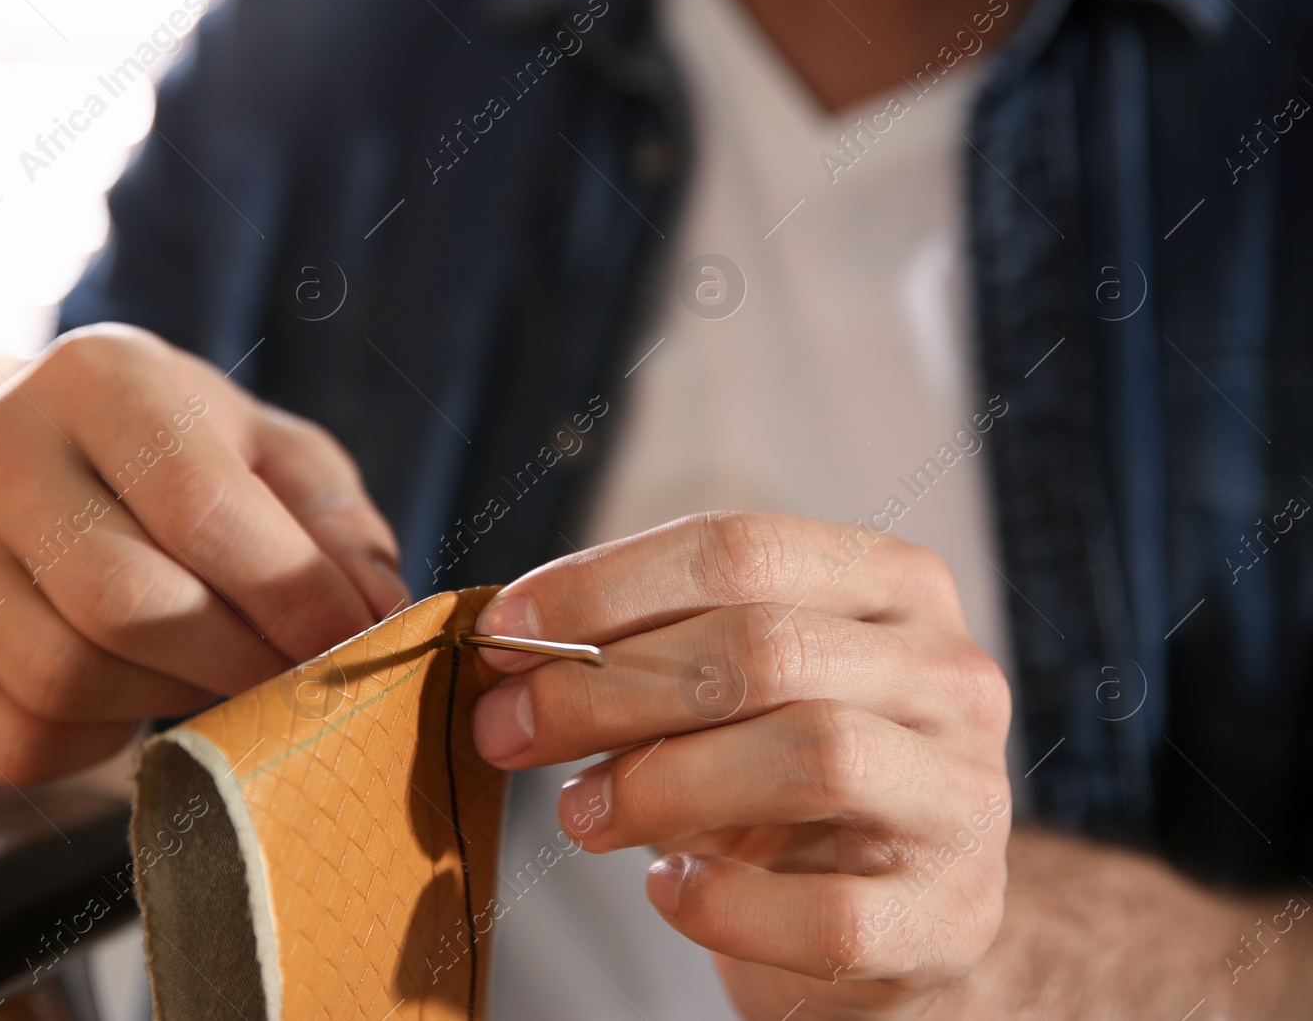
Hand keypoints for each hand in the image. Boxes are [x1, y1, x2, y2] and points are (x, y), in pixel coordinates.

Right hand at [0, 324, 408, 784]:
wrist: (50, 484)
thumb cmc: (186, 467)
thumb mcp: (275, 461)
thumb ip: (335, 524)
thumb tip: (375, 612)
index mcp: (97, 376)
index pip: (200, 506)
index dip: (291, 593)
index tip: (352, 639)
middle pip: (125, 603)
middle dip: (235, 660)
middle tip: (293, 677)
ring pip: (65, 678)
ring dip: (168, 700)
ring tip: (212, 674)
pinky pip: (18, 737)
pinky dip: (99, 741)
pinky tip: (130, 693)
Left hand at [470, 511, 1011, 1018]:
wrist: (903, 907)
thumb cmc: (787, 776)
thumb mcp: (736, 686)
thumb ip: (650, 650)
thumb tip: (514, 652)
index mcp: (893, 584)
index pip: (739, 549)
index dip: (604, 586)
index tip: (504, 631)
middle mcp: (949, 675)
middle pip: (765, 649)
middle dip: (606, 687)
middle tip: (507, 729)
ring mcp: (964, 798)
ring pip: (810, 758)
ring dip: (657, 784)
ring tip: (580, 813)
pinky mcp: (950, 918)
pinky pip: (826, 913)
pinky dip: (722, 903)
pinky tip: (668, 890)